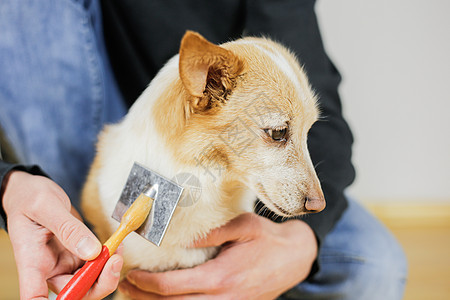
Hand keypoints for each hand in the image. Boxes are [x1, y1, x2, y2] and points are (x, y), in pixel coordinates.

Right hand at [2, 171, 122, 298]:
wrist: (32, 191)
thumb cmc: (29, 198)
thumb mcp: (46, 206)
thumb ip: (68, 229)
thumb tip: (92, 252)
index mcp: (31, 262)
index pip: (34, 297)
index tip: (70, 297)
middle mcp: (48, 270)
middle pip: (74, 293)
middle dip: (98, 284)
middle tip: (114, 262)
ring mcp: (64, 264)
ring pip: (89, 283)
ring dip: (108, 272)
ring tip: (118, 251)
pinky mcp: (77, 256)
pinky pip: (96, 266)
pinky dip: (109, 259)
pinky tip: (116, 246)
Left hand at [119, 212, 317, 298]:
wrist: (294, 259)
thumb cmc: (267, 239)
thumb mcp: (243, 226)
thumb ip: (212, 232)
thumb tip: (182, 239)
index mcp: (221, 276)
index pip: (174, 285)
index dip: (148, 283)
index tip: (131, 274)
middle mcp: (222, 297)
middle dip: (144, 298)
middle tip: (123, 288)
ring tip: (138, 297)